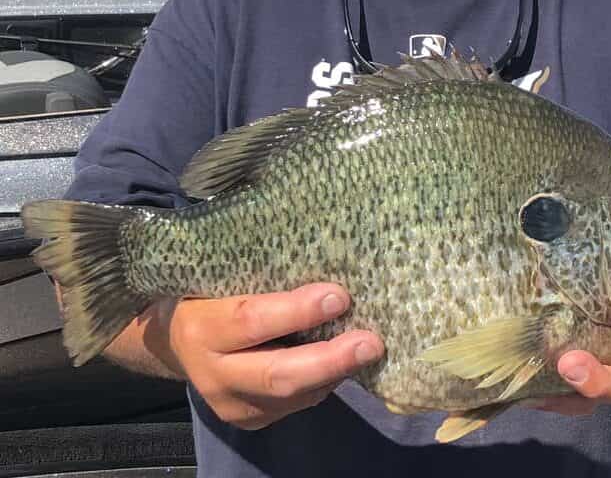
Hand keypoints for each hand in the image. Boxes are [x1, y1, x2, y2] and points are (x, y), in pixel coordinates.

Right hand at [150, 284, 384, 429]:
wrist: (172, 341)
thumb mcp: (220, 277)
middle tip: (371, 342)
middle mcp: (213, 374)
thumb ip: (261, 274)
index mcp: (202, 328)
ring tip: (368, 350)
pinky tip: (343, 363)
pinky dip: (324, 383)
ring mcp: (230, 405)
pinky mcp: (248, 421)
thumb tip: (326, 256)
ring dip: (335, 373)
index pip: (252, 321)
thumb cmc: (207, 292)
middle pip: (278, 375)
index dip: (297, 311)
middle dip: (330, 360)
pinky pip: (294, 405)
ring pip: (292, 397)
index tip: (339, 296)